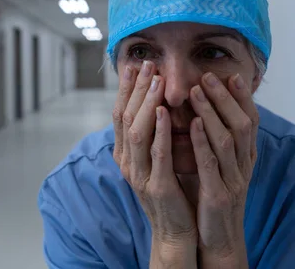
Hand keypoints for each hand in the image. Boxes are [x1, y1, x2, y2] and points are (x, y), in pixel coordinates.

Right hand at [112, 61, 196, 264]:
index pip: (120, 114)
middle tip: (146, 64)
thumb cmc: (168, 190)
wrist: (174, 230)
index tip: (134, 65)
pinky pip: (156, 153)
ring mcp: (139, 174)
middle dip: (135, 89)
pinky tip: (163, 111)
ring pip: (136, 131)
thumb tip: (153, 103)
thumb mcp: (153, 159)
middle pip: (125, 117)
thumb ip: (150, 135)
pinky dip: (159, 130)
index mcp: (124, 154)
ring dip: (145, 103)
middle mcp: (126, 161)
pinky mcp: (156, 185)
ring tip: (155, 79)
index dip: (126, 89)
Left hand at [188, 72, 257, 266]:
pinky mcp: (218, 196)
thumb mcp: (224, 165)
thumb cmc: (216, 196)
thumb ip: (221, 140)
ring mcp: (233, 180)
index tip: (231, 74)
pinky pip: (211, 165)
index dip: (242, 97)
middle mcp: (244, 165)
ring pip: (228, 140)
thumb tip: (211, 109)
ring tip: (197, 91)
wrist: (219, 239)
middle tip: (209, 76)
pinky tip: (193, 124)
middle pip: (242, 124)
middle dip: (226, 98)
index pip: (251, 120)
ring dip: (212, 113)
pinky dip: (202, 142)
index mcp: (246, 157)